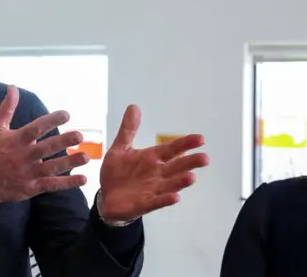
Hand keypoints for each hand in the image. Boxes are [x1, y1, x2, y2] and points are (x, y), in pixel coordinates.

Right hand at [0, 85, 88, 205]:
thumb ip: (6, 108)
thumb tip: (12, 87)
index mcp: (16, 140)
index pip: (35, 128)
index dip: (51, 121)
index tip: (66, 114)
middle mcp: (24, 156)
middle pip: (46, 148)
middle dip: (63, 142)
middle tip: (79, 136)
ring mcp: (28, 173)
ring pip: (52, 167)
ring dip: (69, 162)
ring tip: (85, 157)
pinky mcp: (31, 188)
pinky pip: (51, 185)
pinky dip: (67, 183)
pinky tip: (82, 179)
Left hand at [99, 105, 208, 221]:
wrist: (106, 197)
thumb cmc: (117, 173)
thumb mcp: (120, 148)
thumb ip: (128, 129)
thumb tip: (133, 107)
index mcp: (152, 158)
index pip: (171, 149)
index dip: (185, 144)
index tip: (201, 138)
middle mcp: (156, 173)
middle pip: (176, 167)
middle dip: (189, 162)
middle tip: (204, 158)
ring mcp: (152, 189)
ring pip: (170, 184)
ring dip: (180, 181)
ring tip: (192, 177)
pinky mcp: (144, 203)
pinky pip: (156, 202)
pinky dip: (165, 199)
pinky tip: (174, 198)